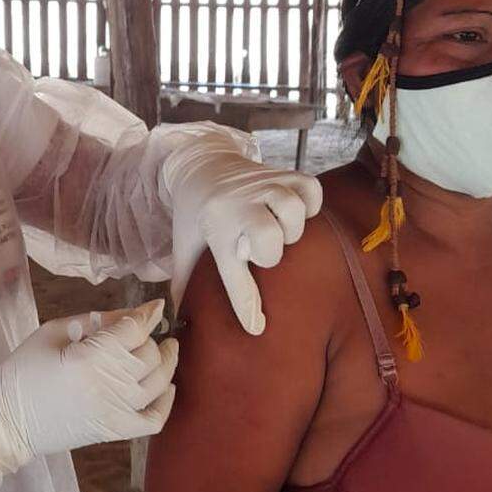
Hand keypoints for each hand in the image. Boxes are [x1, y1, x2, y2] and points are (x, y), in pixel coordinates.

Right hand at [0, 300, 177, 472]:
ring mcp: (114, 412)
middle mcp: (107, 385)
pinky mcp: (115, 432)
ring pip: (158, 383)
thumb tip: (132, 314)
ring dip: (167, 363)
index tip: (155, 306)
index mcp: (87, 357)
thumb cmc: (23, 371)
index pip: (133, 330)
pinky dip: (166, 403)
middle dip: (152, 338)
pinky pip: (154, 420)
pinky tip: (166, 387)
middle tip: (144, 333)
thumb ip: (95, 321)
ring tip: (165, 350)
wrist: (7, 421)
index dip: (148, 314)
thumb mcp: (53, 333)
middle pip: (149, 355)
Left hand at [159, 137, 321, 334]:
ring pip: (293, 211)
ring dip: (291, 229)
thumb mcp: (183, 248)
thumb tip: (181, 322)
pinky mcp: (283, 173)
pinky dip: (310, 204)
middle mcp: (239, 204)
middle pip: (269, 237)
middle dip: (268, 254)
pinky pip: (311, 190)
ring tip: (278, 232)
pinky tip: (295, 213)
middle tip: (257, 252)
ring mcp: (264, 185)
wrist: (201, 165)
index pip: (232, 271)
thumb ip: (184, 283)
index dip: (246, 303)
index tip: (256, 326)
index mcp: (214, 226)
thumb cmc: (196, 216)